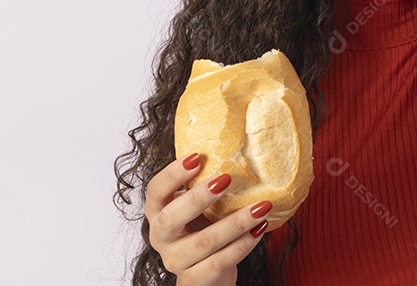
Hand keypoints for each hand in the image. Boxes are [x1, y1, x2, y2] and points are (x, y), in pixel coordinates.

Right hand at [145, 153, 270, 285]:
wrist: (207, 274)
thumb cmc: (204, 229)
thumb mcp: (201, 206)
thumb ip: (208, 184)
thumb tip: (239, 143)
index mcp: (158, 213)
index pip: (155, 190)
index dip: (173, 174)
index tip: (197, 156)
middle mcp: (161, 237)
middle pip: (171, 218)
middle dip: (199, 197)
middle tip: (226, 178)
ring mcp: (176, 261)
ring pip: (204, 242)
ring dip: (235, 222)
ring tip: (261, 206)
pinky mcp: (195, 279)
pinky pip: (219, 262)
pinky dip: (242, 245)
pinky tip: (259, 229)